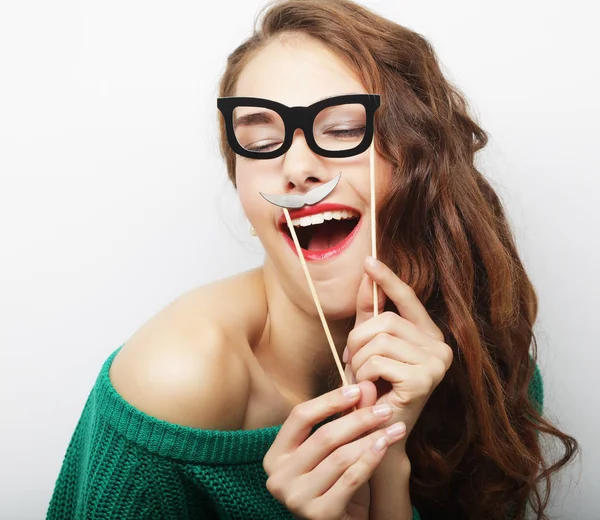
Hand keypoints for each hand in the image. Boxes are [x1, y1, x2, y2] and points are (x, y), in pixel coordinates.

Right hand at [262, 381, 407, 519]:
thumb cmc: (334, 483)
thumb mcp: (335, 448)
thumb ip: (345, 417)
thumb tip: (364, 385)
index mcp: (275, 455)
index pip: (300, 417)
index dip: (329, 401)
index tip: (357, 390)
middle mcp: (279, 477)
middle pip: (323, 436)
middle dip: (359, 419)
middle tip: (385, 408)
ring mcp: (296, 498)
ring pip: (340, 457)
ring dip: (371, 438)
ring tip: (395, 426)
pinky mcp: (318, 515)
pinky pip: (351, 479)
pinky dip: (371, 459)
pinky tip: (386, 446)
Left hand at [344, 256, 453, 447]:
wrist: (377, 432)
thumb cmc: (375, 388)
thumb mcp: (369, 345)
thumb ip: (369, 312)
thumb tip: (366, 273)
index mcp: (429, 335)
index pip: (408, 299)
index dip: (387, 279)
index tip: (369, 261)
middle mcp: (440, 346)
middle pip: (384, 321)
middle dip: (356, 341)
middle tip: (351, 362)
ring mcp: (436, 363)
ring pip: (378, 341)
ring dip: (358, 361)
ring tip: (361, 379)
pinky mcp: (425, 380)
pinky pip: (378, 361)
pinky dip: (364, 375)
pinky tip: (370, 390)